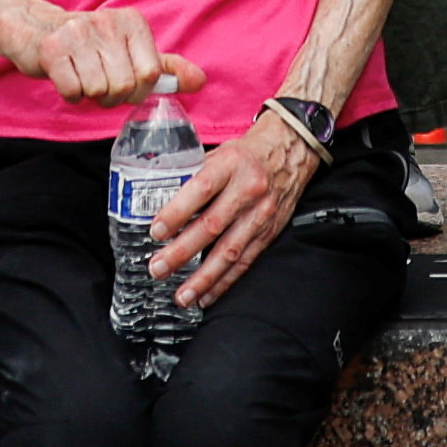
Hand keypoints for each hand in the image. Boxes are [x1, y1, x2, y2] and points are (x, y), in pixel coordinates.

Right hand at [0, 0, 165, 105]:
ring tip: (83, 77)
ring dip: (91, 96)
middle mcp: (108, 22)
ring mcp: (78, 34)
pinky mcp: (53, 49)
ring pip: (99, 91)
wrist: (36, 28)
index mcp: (132, 21)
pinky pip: (73, 92)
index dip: (138, 88)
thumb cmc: (89, 45)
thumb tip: (200, 81)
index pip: (151, 73)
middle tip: (100, 81)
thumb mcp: (130, 49)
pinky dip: (71, 94)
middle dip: (113, 96)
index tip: (125, 80)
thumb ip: (165, 67)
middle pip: (126, 86)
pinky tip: (67, 77)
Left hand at [155, 116, 314, 312]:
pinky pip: (245, 261)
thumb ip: (193, 177)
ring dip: (203, 278)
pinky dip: (225, 281)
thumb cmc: (247, 154)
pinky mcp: (269, 232)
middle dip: (181, 252)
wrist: (290, 151)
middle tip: (158, 268)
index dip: (176, 212)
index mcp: (230, 165)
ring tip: (182, 295)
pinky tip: (207, 295)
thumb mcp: (219, 154)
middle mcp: (247, 190)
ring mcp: (261, 214)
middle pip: (211, 226)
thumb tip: (159, 201)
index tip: (156, 231)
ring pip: (229, 251)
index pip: (200, 190)